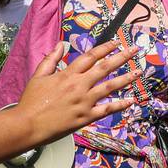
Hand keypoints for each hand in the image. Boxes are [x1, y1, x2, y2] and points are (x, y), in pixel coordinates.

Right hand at [18, 41, 137, 144]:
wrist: (28, 124)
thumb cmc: (31, 101)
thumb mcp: (38, 76)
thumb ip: (51, 59)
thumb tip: (60, 44)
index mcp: (67, 74)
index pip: (90, 57)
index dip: (104, 48)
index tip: (116, 43)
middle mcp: (79, 86)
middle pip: (104, 68)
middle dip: (121, 57)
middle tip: (134, 50)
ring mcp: (84, 102)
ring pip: (110, 87)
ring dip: (126, 79)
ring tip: (139, 73)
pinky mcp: (86, 117)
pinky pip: (107, 109)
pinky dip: (120, 105)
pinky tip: (132, 100)